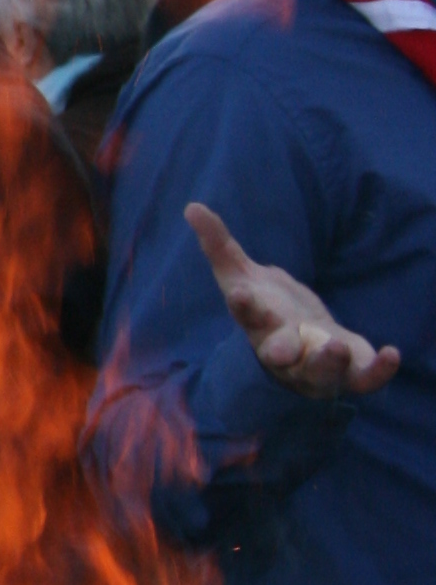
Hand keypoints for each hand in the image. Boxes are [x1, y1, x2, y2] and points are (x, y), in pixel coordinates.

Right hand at [186, 203, 399, 399]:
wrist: (303, 346)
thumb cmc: (268, 310)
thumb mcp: (241, 277)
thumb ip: (219, 246)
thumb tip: (192, 207)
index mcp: (259, 324)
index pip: (247, 316)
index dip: (245, 306)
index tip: (241, 296)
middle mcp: (285, 350)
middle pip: (279, 354)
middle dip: (282, 351)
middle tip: (285, 350)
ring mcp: (316, 364)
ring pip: (319, 371)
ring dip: (327, 362)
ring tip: (337, 348)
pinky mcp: (349, 372)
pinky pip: (362, 377)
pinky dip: (377, 370)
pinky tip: (391, 354)